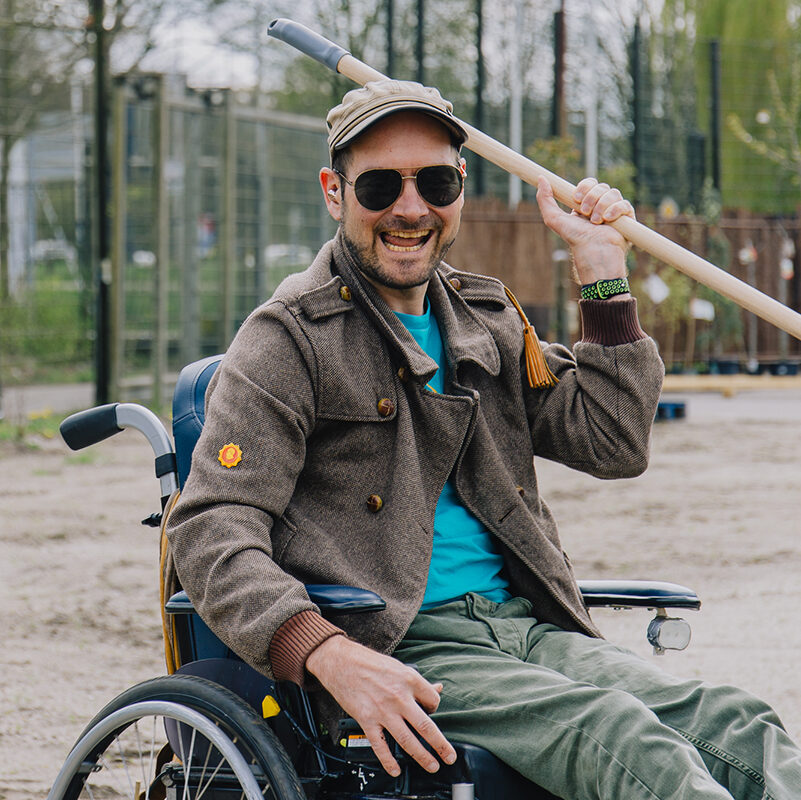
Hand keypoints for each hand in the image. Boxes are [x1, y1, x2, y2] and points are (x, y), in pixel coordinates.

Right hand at [305, 635, 455, 776]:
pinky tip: (395, 769)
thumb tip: (437, 688)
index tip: (430, 712)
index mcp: (410, 680)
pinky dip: (389, 761)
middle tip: (449, 757)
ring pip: (407, 740)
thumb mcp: (399, 667)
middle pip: (426, 727)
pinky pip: (380, 746)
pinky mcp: (367, 720)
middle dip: (440, 745)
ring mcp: (383, 711)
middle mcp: (399, 697)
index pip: (433, 701)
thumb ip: (418, 682)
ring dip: (422, 756)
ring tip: (431, 765)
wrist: (342, 662)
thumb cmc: (370, 663)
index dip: (435, 708)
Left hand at [536, 176, 634, 287]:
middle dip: (591, 198)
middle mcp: (601, 205)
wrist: (593, 253)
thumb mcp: (554, 219)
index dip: (584, 187)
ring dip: (602, 206)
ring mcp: (615, 210)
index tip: (576, 198)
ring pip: (613, 193)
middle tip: (585, 213)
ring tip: (596, 222)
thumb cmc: (575, 239)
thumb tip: (541, 178)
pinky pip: (625, 204)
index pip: (589, 183)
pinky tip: (608, 220)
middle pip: (601, 186)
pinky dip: (615, 210)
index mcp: (586, 204)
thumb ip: (545, 199)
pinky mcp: (627, 217)